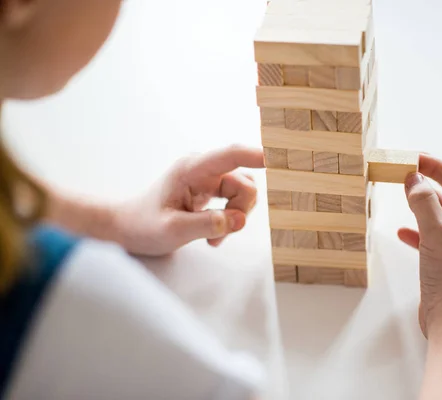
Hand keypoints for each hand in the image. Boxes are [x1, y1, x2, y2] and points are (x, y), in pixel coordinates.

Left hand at [112, 145, 264, 255]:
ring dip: (236, 216)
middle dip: (241, 210)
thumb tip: (239, 221)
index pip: (229, 156)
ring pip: (244, 192)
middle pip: (244, 182)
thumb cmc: (143, 226)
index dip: (253, 155)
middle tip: (220, 234)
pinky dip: (231, 219)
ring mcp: (209, 178)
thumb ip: (206, 224)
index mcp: (191, 169)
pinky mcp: (212, 189)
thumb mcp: (172, 230)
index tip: (273, 158)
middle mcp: (204, 169)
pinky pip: (236, 201)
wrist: (128, 228)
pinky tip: (213, 234)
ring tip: (213, 236)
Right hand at [397, 154, 441, 337]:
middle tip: (406, 170)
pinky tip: (402, 231)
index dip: (439, 167)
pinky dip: (417, 230)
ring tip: (403, 193)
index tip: (416, 158)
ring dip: (422, 205)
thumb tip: (413, 178)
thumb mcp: (437, 234)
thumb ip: (424, 203)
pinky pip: (432, 236)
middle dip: (430, 183)